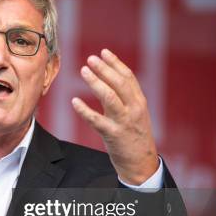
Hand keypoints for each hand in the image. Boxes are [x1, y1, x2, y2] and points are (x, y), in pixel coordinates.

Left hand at [72, 49, 158, 184]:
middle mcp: (134, 109)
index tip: (103, 52)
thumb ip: (126, 98)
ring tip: (83, 71)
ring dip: (95, 82)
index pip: (128, 77)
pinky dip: (84, 110)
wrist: (141, 162)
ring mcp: (124, 122)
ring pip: (109, 97)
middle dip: (105, 69)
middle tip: (90, 59)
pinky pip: (96, 120)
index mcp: (139, 102)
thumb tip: (110, 78)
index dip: (116, 63)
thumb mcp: (135, 114)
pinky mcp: (113, 135)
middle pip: (119, 83)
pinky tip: (74, 102)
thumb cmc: (134, 136)